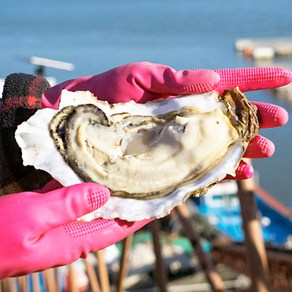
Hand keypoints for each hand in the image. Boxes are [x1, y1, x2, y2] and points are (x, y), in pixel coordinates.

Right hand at [0, 181, 149, 278]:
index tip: (159, 200)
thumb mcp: (32, 218)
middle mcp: (70, 234)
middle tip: (143, 178)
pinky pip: (69, 197)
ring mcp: (58, 223)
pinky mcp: (44, 213)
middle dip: (125, 199)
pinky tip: (86, 169)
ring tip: (122, 170)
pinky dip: (79, 184)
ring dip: (104, 189)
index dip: (139, 216)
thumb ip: (68, 206)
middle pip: (107, 215)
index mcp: (73, 242)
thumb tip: (103, 193)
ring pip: (89, 204)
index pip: (117, 228)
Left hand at [43, 62, 291, 179]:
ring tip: (264, 151)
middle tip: (278, 123)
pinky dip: (220, 170)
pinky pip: (199, 167)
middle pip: (227, 118)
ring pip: (218, 145)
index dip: (254, 80)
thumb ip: (172, 78)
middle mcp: (183, 117)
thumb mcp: (137, 77)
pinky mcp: (167, 163)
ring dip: (243, 148)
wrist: (81, 123)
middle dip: (253, 120)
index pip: (224, 83)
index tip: (284, 77)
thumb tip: (214, 78)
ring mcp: (177, 141)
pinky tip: (236, 172)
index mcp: (180, 92)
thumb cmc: (105, 93)